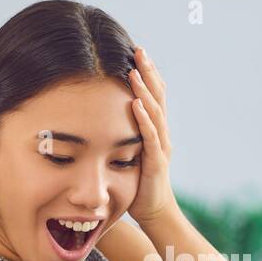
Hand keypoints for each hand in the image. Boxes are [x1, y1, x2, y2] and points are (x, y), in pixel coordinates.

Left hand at [126, 46, 178, 227]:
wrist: (152, 211)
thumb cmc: (137, 183)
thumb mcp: (127, 152)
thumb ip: (120, 133)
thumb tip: (99, 117)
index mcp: (155, 130)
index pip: (153, 95)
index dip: (147, 73)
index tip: (136, 53)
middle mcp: (162, 133)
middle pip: (158, 96)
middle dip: (148, 72)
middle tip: (138, 49)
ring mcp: (161, 146)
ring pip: (155, 111)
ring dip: (144, 89)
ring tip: (134, 69)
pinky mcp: (156, 161)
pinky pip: (150, 136)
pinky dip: (143, 118)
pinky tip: (135, 103)